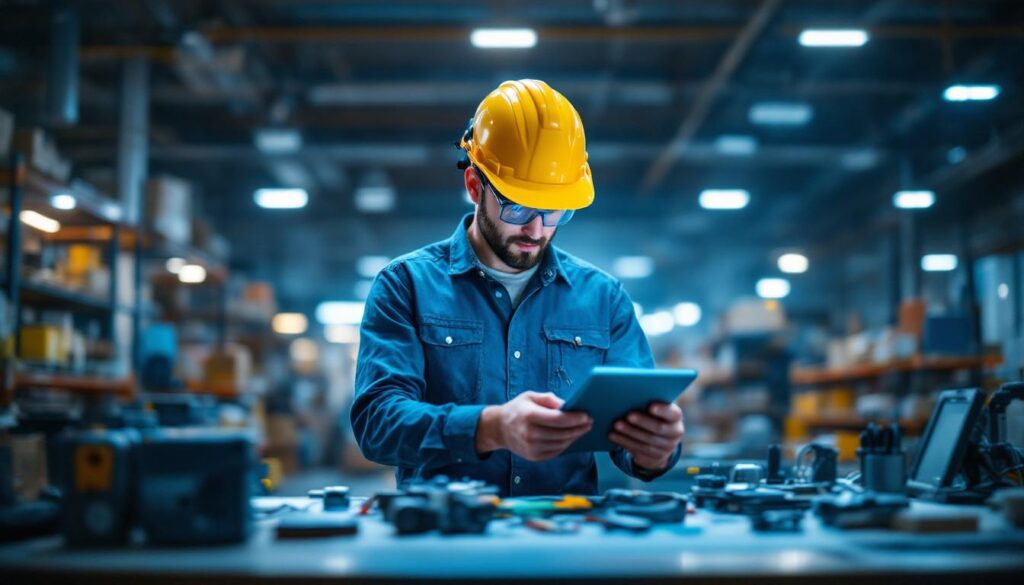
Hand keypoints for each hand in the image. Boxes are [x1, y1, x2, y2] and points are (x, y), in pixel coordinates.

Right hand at [476, 391, 591, 461]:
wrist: (499, 429)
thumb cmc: (518, 409)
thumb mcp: (530, 396)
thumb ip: (549, 399)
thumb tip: (567, 406)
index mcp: (529, 416)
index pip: (558, 419)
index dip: (575, 418)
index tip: (587, 415)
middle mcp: (530, 434)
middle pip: (562, 433)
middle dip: (579, 428)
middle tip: (590, 421)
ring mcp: (532, 448)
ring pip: (562, 443)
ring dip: (575, 436)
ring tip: (584, 429)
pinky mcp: (534, 457)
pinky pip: (556, 451)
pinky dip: (566, 444)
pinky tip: (572, 436)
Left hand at [609, 402, 684, 471]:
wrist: (659, 441)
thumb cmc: (652, 416)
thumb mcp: (655, 410)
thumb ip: (648, 402)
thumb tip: (628, 395)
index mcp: (675, 416)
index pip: (673, 413)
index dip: (663, 410)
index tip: (650, 407)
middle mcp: (675, 432)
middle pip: (659, 428)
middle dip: (642, 422)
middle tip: (628, 415)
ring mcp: (668, 447)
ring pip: (647, 440)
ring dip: (630, 432)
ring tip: (616, 425)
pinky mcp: (657, 456)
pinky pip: (640, 449)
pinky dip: (625, 441)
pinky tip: (613, 436)